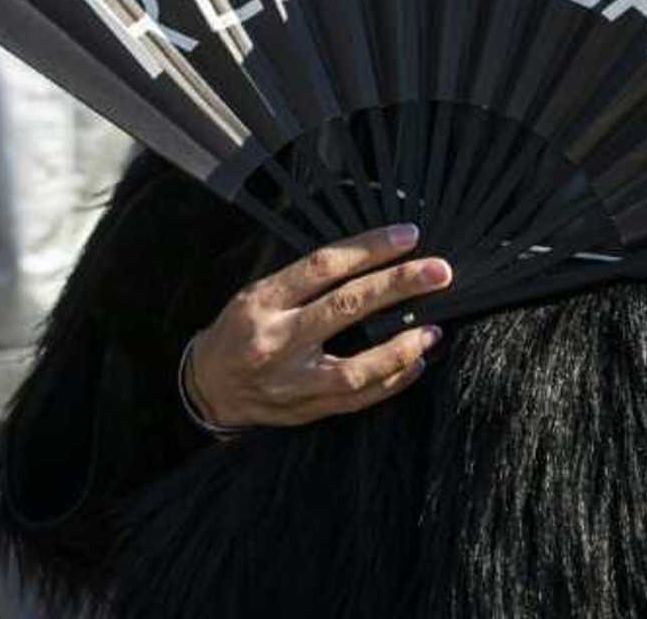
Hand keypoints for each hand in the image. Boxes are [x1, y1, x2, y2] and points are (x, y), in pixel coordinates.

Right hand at [185, 224, 450, 428]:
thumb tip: (373, 257)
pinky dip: (390, 381)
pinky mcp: (304, 411)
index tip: (409, 235)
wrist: (207, 387)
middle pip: (346, 307)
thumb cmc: (241, 328)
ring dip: (401, 347)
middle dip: (399, 286)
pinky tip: (414, 363)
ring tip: (433, 329)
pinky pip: (356, 399)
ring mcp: (290, 381)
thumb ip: (307, 279)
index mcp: (265, 300)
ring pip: (355, 366)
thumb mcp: (260, 291)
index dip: (369, 247)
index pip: (324, 266)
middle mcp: (277, 340)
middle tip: (439, 272)